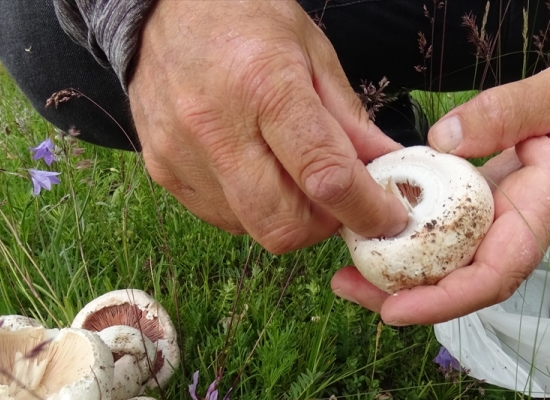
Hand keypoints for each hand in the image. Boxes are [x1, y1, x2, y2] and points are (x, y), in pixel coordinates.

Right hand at [127, 0, 407, 252]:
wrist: (161, 7)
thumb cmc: (245, 17)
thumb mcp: (313, 52)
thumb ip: (350, 119)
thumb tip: (388, 168)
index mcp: (265, 87)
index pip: (325, 176)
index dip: (367, 209)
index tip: (388, 216)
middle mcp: (216, 127)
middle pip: (285, 225)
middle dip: (324, 223)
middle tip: (337, 196)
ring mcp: (182, 154)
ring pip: (254, 228)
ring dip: (289, 216)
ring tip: (292, 172)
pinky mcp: (161, 171)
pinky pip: (223, 218)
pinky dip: (253, 208)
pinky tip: (256, 168)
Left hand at [331, 61, 549, 324]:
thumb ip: (510, 111)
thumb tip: (441, 140)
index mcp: (542, 211)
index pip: (496, 273)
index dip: (445, 299)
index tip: (395, 310)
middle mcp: (519, 230)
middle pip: (461, 282)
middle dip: (403, 295)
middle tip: (342, 285)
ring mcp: (504, 224)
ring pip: (451, 264)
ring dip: (399, 272)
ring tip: (344, 268)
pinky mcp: (491, 210)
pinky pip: (450, 235)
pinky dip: (413, 239)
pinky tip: (377, 228)